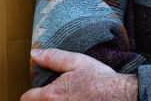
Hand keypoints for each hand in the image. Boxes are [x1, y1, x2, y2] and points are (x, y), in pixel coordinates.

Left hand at [21, 48, 137, 100]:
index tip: (37, 92)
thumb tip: (34, 55)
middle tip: (54, 96)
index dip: (30, 94)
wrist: (123, 97)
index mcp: (52, 96)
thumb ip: (53, 58)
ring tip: (64, 100)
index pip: (26, 99)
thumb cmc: (101, 80)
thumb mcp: (77, 61)